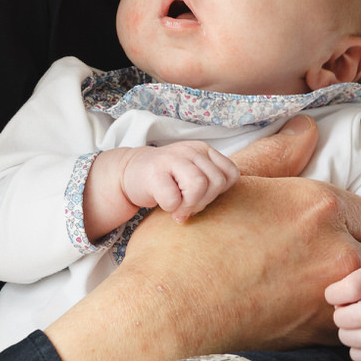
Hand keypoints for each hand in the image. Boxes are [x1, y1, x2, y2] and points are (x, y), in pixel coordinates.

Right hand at [119, 141, 238, 221]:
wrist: (130, 173)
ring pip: (199, 186)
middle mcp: (191, 150)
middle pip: (217, 182)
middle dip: (204, 201)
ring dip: (189, 205)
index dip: (220, 192)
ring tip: (178, 208)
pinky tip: (163, 203)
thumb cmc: (167, 180)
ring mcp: (172, 159)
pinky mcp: (154, 173)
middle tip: (188, 206)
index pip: (230, 174)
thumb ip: (210, 185)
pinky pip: (173, 198)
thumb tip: (222, 210)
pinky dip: (171, 207)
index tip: (202, 197)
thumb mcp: (194, 175)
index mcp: (204, 150)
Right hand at [124, 115, 360, 354]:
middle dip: (359, 251)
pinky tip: (308, 311)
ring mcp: (331, 293)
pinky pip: (350, 321)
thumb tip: (307, 127)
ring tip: (322, 286)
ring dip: (354, 285)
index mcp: (318, 203)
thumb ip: (277, 154)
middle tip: (328, 258)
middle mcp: (335, 246)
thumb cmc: (187, 245)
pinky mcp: (318, 332)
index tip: (335, 230)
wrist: (164, 311)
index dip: (353, 220)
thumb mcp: (230, 183)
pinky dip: (339, 316)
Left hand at [326, 261, 360, 360]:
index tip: (332, 296)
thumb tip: (333, 305)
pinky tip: (355, 343)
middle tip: (340, 316)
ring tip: (347, 329)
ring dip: (348, 337)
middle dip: (342, 318)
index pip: (355, 287)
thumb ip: (344, 286)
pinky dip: (358, 354)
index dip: (336, 294)